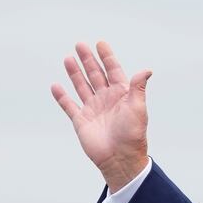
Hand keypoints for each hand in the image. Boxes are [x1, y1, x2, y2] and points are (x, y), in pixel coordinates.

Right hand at [51, 41, 151, 192]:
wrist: (120, 158)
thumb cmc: (133, 134)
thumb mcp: (138, 107)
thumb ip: (138, 87)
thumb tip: (147, 70)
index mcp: (121, 94)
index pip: (113, 71)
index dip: (107, 57)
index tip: (100, 43)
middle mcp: (106, 99)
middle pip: (96, 75)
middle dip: (88, 60)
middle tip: (80, 44)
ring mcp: (93, 109)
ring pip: (82, 86)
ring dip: (75, 73)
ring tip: (68, 58)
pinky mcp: (81, 121)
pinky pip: (69, 105)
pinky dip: (62, 96)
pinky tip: (56, 85)